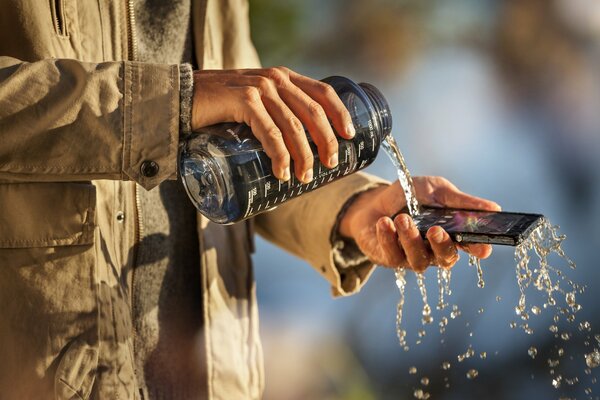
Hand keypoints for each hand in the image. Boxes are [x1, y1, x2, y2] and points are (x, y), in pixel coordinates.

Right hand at [191, 67, 355, 182]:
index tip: (350, 136)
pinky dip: (280, 155)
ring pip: (294, 126)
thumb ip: (273, 113)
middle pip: (314, 112)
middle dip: (326, 141)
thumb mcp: (254, 103)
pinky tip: (282, 172)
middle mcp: (275, 78)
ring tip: (304, 177)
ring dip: (304, 156)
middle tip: (330, 165)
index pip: (323, 91)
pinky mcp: (243, 100)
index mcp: (283, 77)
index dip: (341, 113)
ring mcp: (260, 88)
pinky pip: (270, 132)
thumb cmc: (219, 107)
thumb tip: (297, 148)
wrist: (181, 98)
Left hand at [338, 176, 501, 271]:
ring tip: (402, 218)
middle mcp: (434, 250)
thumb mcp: (436, 190)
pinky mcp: (389, 258)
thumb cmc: (409, 197)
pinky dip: (388, 237)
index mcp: (452, 234)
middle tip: (435, 230)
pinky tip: (384, 222)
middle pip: (445, 258)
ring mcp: (412, 257)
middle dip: (441, 245)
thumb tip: (493, 208)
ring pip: (418, 259)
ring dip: (410, 238)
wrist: (374, 201)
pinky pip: (391, 255)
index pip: (470, 246)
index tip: (483, 248)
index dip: (478, 248)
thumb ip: (460, 201)